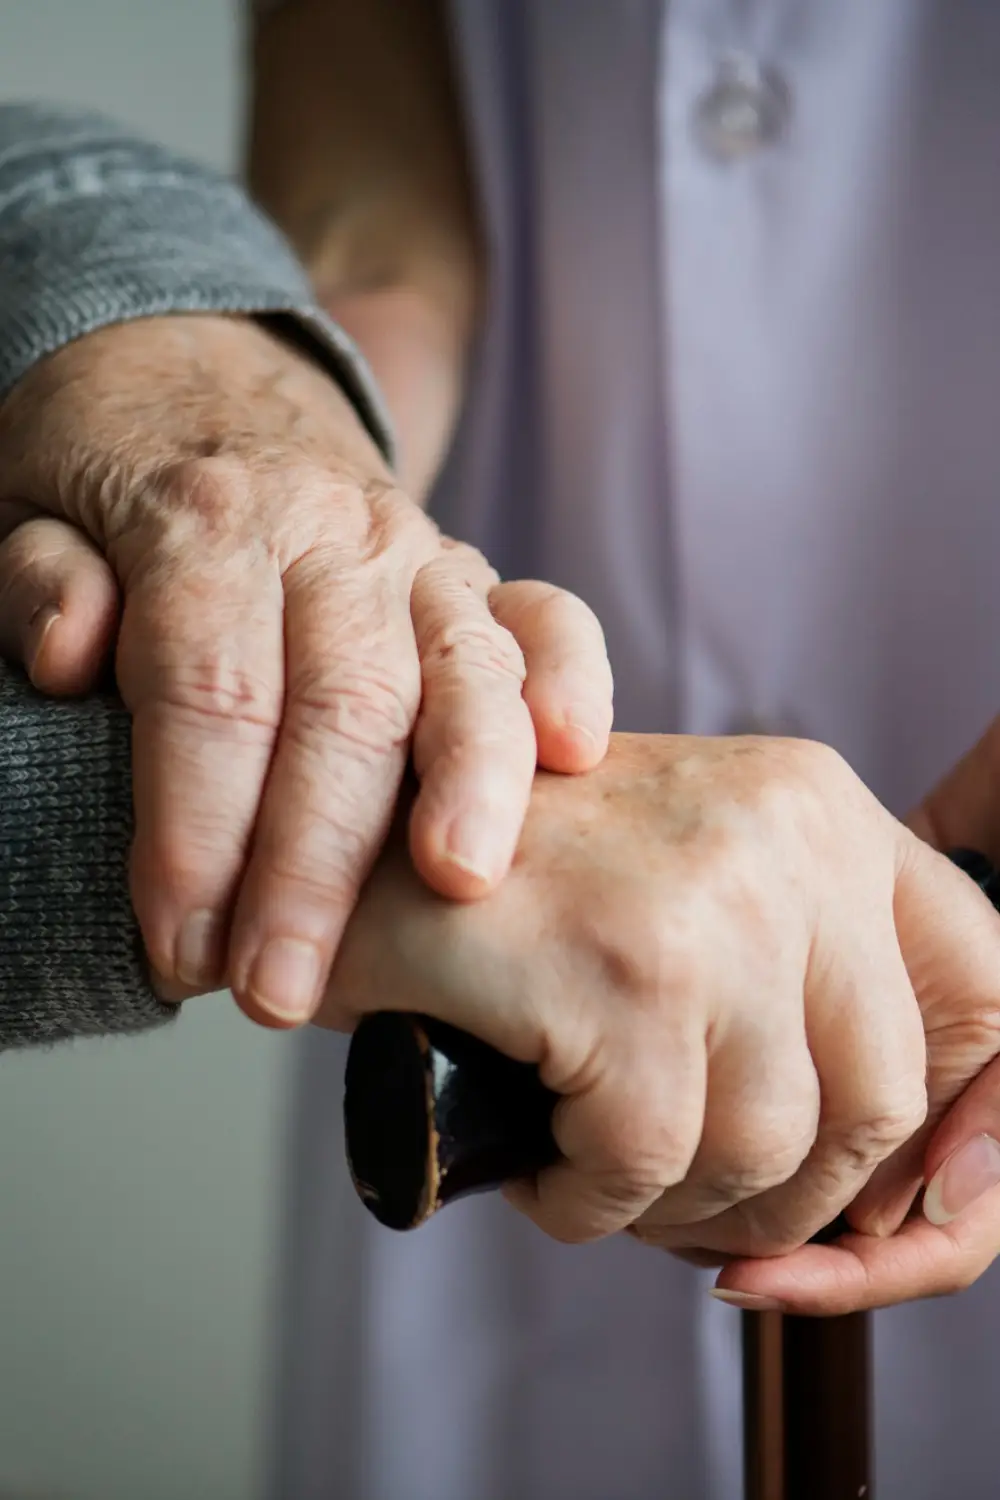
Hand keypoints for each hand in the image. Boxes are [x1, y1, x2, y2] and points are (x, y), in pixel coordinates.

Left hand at [0, 314, 611, 1022]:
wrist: (201, 372)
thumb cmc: (109, 468)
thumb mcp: (24, 505)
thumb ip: (36, 578)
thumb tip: (74, 653)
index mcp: (205, 516)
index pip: (210, 692)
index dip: (195, 831)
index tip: (178, 946)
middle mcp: (329, 530)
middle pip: (342, 706)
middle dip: (314, 862)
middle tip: (281, 990)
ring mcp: (416, 551)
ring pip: (460, 672)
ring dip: (467, 787)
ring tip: (455, 890)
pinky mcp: (471, 573)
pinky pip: (544, 618)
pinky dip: (570, 678)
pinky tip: (574, 754)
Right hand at [321, 733, 999, 1246]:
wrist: (342, 833)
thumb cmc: (517, 885)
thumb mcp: (694, 885)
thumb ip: (809, 975)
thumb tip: (915, 1163)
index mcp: (821, 806)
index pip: (984, 989)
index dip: (958, 1123)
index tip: (888, 1197)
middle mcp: (788, 835)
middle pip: (877, 1101)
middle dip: (787, 1195)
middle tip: (690, 1200)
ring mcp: (708, 900)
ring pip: (764, 1149)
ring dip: (676, 1203)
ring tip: (600, 1172)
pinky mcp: (619, 971)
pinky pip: (644, 1165)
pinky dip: (591, 1204)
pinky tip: (547, 1171)